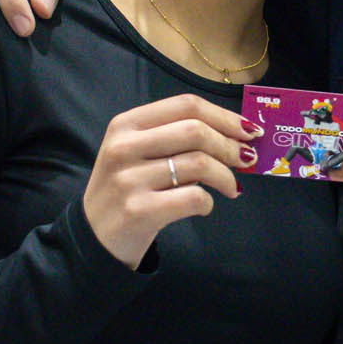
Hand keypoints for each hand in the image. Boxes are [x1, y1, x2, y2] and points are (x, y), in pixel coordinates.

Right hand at [83, 94, 261, 267]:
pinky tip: (204, 206)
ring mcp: (129, 179)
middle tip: (246, 159)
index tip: (249, 130)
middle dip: (231, 145)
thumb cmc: (126, 190)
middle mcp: (124, 147)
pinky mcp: (139, 211)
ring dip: (226, 176)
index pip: (186, 105)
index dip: (224, 116)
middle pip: (196, 130)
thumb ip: (175, 139)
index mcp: (126, 124)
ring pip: (199, 164)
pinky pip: (193, 197)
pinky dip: (208, 202)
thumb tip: (236, 135)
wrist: (93, 238)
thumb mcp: (137, 154)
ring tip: (231, 187)